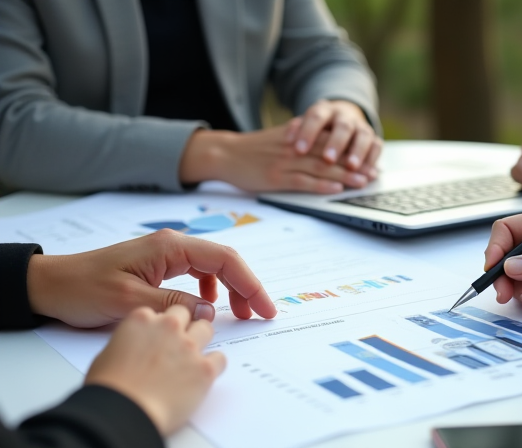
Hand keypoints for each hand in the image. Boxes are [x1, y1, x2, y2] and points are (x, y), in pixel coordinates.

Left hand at [26, 229, 275, 327]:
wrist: (52, 284)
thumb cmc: (84, 288)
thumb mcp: (130, 302)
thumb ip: (174, 305)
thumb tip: (210, 310)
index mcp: (170, 247)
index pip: (224, 260)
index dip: (250, 284)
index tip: (264, 308)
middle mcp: (172, 245)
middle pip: (224, 261)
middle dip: (246, 286)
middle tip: (260, 314)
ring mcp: (166, 254)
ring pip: (212, 267)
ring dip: (230, 287)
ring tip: (239, 312)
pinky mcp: (159, 265)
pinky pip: (196, 273)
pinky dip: (210, 288)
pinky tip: (208, 304)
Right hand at [85, 305, 226, 434]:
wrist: (123, 412)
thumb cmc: (109, 388)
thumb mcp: (108, 354)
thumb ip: (130, 341)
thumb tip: (136, 348)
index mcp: (142, 319)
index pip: (160, 311)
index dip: (160, 325)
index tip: (160, 334)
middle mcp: (168, 327)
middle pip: (185, 314)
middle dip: (183, 325)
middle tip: (179, 342)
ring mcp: (189, 346)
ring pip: (206, 329)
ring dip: (201, 339)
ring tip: (193, 356)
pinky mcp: (204, 368)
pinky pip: (220, 359)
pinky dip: (213, 366)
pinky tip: (202, 376)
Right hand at [180, 122, 370, 193]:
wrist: (226, 153)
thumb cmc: (254, 148)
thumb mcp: (281, 137)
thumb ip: (303, 137)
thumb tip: (324, 140)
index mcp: (299, 135)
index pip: (332, 140)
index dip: (353, 149)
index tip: (370, 158)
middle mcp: (295, 146)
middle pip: (331, 154)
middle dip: (356, 164)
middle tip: (374, 172)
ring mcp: (286, 162)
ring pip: (321, 167)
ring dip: (345, 175)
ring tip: (363, 182)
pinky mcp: (276, 177)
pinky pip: (303, 181)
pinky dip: (321, 184)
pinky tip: (336, 188)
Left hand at [286, 99, 381, 177]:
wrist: (342, 116)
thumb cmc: (317, 127)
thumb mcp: (305, 125)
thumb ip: (297, 130)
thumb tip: (286, 138)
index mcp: (324, 110)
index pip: (316, 118)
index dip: (307, 133)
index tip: (298, 150)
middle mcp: (344, 117)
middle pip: (342, 127)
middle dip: (335, 144)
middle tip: (327, 160)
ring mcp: (360, 127)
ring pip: (363, 136)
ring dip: (357, 152)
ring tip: (352, 166)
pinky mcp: (373, 138)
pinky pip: (377, 146)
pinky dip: (373, 158)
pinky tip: (369, 172)